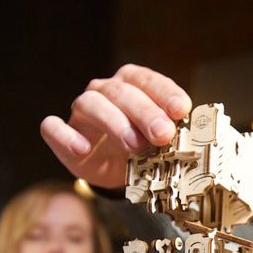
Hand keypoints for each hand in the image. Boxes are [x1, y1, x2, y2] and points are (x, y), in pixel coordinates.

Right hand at [39, 64, 191, 187]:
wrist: (116, 171)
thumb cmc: (142, 148)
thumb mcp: (161, 141)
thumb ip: (175, 133)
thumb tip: (199, 136)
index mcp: (133, 84)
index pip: (149, 80)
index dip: (165, 93)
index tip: (182, 110)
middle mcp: (106, 91)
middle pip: (123, 92)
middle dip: (145, 112)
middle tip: (162, 134)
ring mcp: (82, 111)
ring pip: (91, 104)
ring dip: (114, 122)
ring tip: (133, 145)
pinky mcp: (62, 134)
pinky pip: (54, 128)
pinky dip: (65, 135)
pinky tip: (82, 149)